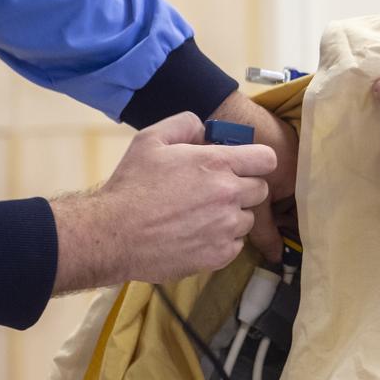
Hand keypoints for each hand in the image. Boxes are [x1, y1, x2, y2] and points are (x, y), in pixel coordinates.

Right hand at [51, 112, 274, 291]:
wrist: (112, 235)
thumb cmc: (130, 186)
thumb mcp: (151, 140)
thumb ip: (185, 125)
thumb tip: (206, 129)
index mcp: (218, 163)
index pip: (267, 159)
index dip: (256, 161)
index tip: (243, 166)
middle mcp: (229, 194)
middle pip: (260, 189)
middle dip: (243, 187)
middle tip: (215, 191)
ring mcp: (226, 227)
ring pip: (248, 218)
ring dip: (233, 215)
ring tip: (201, 215)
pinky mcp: (219, 255)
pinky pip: (236, 244)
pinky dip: (223, 240)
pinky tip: (198, 234)